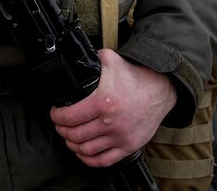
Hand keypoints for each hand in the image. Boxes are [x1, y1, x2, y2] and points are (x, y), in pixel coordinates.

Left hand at [50, 51, 175, 168]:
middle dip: (62, 131)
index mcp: (103, 102)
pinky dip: (90, 160)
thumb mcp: (112, 60)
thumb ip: (93, 57)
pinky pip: (104, 160)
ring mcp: (120, 137)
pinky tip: (84, 153)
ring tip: (69, 138)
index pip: (70, 117)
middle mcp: (111, 123)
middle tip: (60, 126)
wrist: (161, 90)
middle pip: (76, 135)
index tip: (55, 114)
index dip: (57, 117)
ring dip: (73, 145)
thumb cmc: (137, 77)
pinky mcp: (129, 146)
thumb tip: (79, 55)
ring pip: (87, 150)